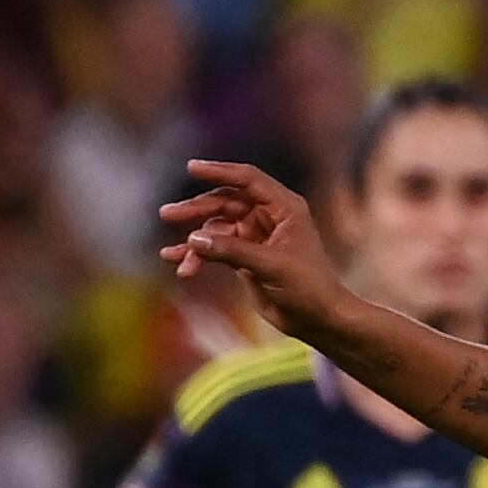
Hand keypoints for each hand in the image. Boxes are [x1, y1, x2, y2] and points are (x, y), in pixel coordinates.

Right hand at [161, 161, 352, 337]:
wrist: (318, 319)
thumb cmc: (308, 288)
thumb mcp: (270, 266)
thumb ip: (232, 251)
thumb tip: (194, 239)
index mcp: (285, 208)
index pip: (248, 180)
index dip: (220, 171)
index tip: (191, 168)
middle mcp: (269, 216)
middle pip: (225, 202)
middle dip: (197, 209)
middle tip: (168, 214)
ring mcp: (255, 235)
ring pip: (216, 227)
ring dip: (194, 240)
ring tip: (172, 255)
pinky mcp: (245, 255)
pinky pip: (216, 248)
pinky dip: (198, 255)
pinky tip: (179, 263)